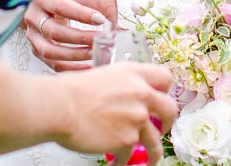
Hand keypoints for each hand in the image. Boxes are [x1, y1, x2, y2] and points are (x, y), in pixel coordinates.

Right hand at [25, 0, 113, 71]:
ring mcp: (32, 35)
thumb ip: (94, 0)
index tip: (101, 19)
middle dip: (82, 38)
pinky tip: (87, 67)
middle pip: (55, 32)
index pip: (61, 7)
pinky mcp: (35, 49)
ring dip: (76, 55)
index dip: (81, 14)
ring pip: (51, 51)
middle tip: (103, 39)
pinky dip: (71, 68)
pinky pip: (52, 63)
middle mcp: (34, 17)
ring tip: (96, 53)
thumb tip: (119, 25)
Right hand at [61, 62, 175, 160]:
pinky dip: (122, 162)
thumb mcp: (103, 75)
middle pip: (170, 109)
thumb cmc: (71, 90)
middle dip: (167, 122)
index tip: (159, 99)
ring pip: (155, 140)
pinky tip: (117, 163)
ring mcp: (137, 117)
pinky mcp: (127, 139)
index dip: (164, 90)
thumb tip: (122, 96)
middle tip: (162, 128)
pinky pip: (130, 155)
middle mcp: (141, 94)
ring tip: (150, 159)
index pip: (165, 78)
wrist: (61, 107)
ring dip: (153, 152)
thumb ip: (121, 85)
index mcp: (134, 73)